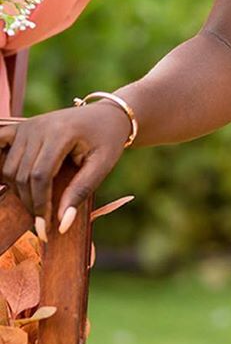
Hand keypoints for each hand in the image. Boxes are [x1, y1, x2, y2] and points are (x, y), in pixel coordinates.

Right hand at [0, 103, 131, 238]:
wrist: (107, 114)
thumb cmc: (108, 140)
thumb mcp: (103, 165)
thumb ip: (81, 192)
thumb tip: (62, 225)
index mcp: (61, 133)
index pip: (40, 176)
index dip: (40, 205)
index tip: (44, 229)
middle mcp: (38, 126)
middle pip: (22, 174)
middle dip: (30, 202)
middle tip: (43, 221)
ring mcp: (27, 125)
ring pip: (10, 168)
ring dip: (19, 190)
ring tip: (38, 203)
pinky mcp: (21, 127)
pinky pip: (0, 146)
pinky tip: (5, 182)